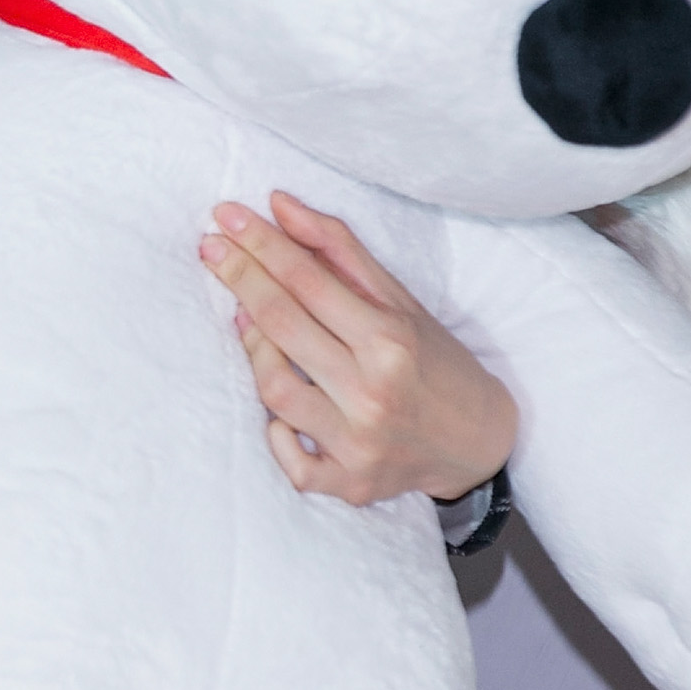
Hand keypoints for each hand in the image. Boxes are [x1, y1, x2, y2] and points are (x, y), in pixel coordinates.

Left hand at [198, 192, 517, 506]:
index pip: (308, 280)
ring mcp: (359, 442)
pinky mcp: (350, 484)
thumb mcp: (398, 301)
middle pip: (283, 326)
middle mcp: (374, 391)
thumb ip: (338, 251)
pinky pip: (290, 461)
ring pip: (275, 390)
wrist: (479, 441)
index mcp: (391, 339)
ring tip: (248, 325)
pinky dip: (276, 434)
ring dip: (253, 351)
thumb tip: (279, 205)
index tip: (225, 216)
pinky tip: (279, 411)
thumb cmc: (432, 362)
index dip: (261, 244)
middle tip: (211, 248)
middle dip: (240, 278)